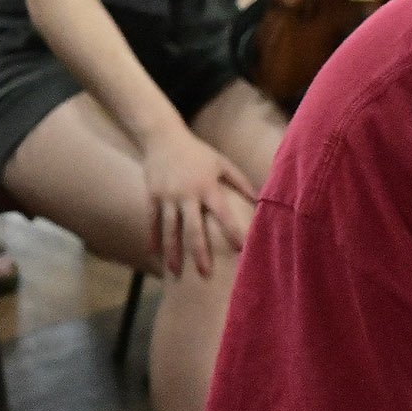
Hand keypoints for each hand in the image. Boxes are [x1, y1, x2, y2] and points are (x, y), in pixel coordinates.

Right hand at [140, 129, 257, 278]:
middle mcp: (186, 194)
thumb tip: (259, 199)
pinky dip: (153, 238)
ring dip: (173, 252)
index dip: (233, 231)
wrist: (163, 136)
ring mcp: (167, 196)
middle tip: (205, 274)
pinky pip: (152, 221)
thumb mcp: (221, 162)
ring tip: (175, 272)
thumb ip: (240, 182)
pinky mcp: (152, 195)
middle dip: (199, 253)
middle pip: (193, 229)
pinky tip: (155, 254)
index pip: (223, 214)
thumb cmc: (197, 151)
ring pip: (169, 229)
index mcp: (207, 186)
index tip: (241, 250)